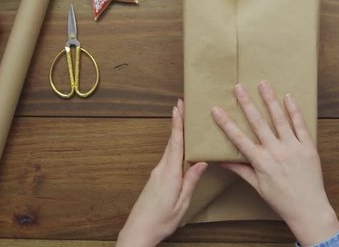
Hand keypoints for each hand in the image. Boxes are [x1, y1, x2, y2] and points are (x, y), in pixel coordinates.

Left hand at [117, 100, 207, 246]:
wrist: (137, 232)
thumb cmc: (160, 221)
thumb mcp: (181, 203)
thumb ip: (191, 181)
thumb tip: (200, 162)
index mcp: (169, 174)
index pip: (175, 143)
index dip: (177, 124)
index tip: (178, 107)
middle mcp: (161, 170)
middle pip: (171, 142)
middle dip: (177, 123)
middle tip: (182, 106)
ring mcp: (156, 174)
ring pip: (169, 150)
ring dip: (176, 135)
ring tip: (184, 123)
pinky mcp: (155, 179)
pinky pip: (167, 159)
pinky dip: (174, 148)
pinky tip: (180, 149)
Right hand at [211, 82, 338, 246]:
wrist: (308, 209)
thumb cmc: (281, 199)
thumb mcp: (257, 186)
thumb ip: (240, 170)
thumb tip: (220, 161)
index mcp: (261, 162)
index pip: (238, 138)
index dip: (226, 123)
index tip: (216, 109)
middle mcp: (276, 152)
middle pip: (258, 123)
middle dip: (246, 103)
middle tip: (238, 87)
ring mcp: (293, 148)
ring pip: (279, 119)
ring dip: (270, 100)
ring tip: (263, 84)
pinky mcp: (308, 147)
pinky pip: (300, 125)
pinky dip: (294, 110)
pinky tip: (288, 97)